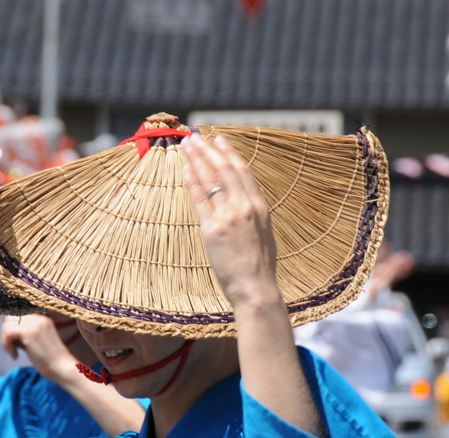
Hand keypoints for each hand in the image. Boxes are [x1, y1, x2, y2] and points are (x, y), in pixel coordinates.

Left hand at [1, 314, 77, 382]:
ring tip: (15, 352)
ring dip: (6, 340)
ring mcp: (35, 324)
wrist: (62, 368)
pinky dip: (7, 345)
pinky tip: (15, 355)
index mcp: (42, 319)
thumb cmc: (50, 360)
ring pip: (7, 325)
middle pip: (10, 318)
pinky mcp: (29, 333)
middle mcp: (39, 318)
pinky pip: (8, 333)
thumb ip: (25, 334)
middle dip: (7, 333)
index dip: (11, 329)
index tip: (15, 344)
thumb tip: (8, 332)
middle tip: (13, 348)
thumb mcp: (37, 341)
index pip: (17, 315)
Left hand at [181, 135, 280, 309]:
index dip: (229, 153)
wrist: (257, 289)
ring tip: (186, 146)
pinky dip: (192, 183)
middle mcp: (244, 208)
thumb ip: (252, 216)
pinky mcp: (212, 230)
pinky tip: (184, 171)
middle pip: (224, 170)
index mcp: (260, 208)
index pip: (243, 172)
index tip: (219, 140)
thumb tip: (242, 204)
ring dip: (197, 160)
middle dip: (208, 151)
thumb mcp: (263, 235)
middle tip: (195, 137)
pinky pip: (200, 201)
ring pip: (211, 181)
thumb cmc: (260, 268)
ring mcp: (228, 218)